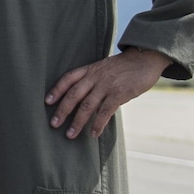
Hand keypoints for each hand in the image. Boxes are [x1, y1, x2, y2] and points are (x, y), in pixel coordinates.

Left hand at [45, 48, 170, 139]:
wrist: (145, 59)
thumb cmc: (125, 66)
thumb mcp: (104, 68)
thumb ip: (94, 81)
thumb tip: (83, 99)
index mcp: (90, 69)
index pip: (68, 79)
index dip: (56, 90)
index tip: (47, 101)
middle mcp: (95, 77)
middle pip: (73, 95)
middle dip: (62, 110)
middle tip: (53, 124)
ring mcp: (106, 85)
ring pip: (87, 106)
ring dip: (77, 122)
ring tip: (70, 135)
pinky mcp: (119, 94)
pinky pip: (105, 111)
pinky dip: (97, 124)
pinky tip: (93, 133)